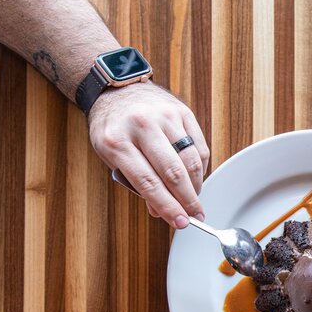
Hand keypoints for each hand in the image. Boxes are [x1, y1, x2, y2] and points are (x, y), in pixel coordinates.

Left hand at [88, 82, 210, 227]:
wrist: (116, 89)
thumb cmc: (112, 126)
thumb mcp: (111, 156)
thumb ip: (135, 183)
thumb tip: (161, 210)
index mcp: (117, 142)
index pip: (147, 183)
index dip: (167, 206)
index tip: (180, 222)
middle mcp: (141, 127)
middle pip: (172, 172)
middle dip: (187, 200)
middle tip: (196, 216)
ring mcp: (163, 117)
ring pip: (189, 159)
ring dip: (196, 185)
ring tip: (196, 200)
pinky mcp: (181, 111)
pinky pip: (197, 144)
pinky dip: (200, 166)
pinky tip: (196, 178)